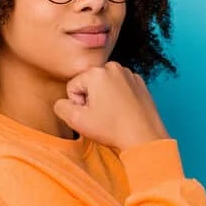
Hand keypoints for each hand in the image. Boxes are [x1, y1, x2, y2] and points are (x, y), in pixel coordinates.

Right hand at [53, 62, 169, 151]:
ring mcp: (128, 74)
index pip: (73, 87)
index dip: (77, 104)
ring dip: (104, 99)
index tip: (91, 115)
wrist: (144, 138)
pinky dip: (119, 98)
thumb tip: (63, 102)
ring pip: (104, 86)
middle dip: (91, 99)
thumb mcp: (76, 121)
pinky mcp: (139, 83)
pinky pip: (120, 88)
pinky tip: (123, 112)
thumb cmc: (112, 129)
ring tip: (113, 115)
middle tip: (102, 116)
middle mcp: (113, 67)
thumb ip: (61, 107)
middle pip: (89, 84)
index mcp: (96, 72)